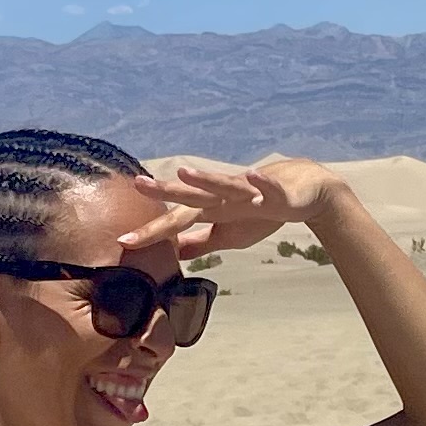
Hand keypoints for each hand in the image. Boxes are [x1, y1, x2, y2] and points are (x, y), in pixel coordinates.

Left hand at [118, 155, 337, 262]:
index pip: (175, 222)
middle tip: (138, 183)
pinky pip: (266, 187)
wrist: (303, 192)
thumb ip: (199, 243)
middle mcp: (223, 197)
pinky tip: (252, 175)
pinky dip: (259, 182)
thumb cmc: (261, 212)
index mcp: (211, 209)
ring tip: (184, 172)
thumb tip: (172, 253)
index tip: (122, 240)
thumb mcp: (226, 234)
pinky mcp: (274, 191)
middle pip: (191, 195)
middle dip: (165, 190)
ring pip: (224, 185)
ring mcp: (248, 192)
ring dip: (205, 178)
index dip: (151, 232)